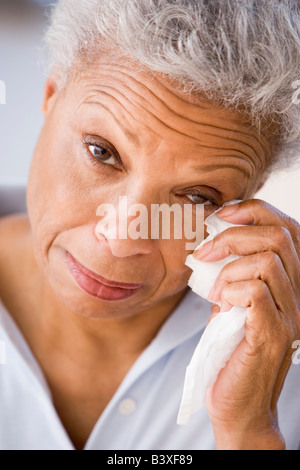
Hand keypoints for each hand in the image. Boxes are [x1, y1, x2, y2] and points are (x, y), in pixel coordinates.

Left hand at [194, 199, 299, 449]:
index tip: (221, 215)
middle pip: (279, 237)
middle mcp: (299, 296)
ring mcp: (290, 316)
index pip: (288, 228)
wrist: (238, 405)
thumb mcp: (230, 302)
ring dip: (228, 267)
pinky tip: (219, 302)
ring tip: (211, 286)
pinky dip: (231, 288)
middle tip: (203, 251)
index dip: (255, 211)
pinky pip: (256, 292)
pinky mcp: (274, 335)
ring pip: (268, 262)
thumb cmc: (231, 351)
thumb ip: (229, 273)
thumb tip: (209, 244)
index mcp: (290, 283)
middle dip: (233, 235)